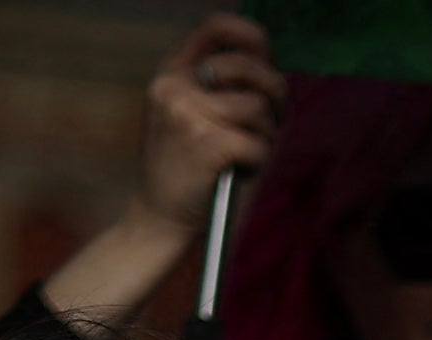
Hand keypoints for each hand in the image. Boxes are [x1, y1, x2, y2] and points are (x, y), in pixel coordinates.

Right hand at [137, 14, 274, 223]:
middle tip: (271, 121)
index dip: (252, 37)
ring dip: (264, 136)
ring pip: (258, 108)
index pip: (216, 27)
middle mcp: (175, 86)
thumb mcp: (187, 114)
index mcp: (171, 73)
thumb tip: (268, 64)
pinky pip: (257, 143)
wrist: (157, 220)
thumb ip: (217, 87)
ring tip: (243, 155)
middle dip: (274, 95)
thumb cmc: (184, 171)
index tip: (267, 58)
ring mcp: (188, 113)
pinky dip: (257, 162)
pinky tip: (238, 171)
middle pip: (250, 68)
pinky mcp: (206, 143)